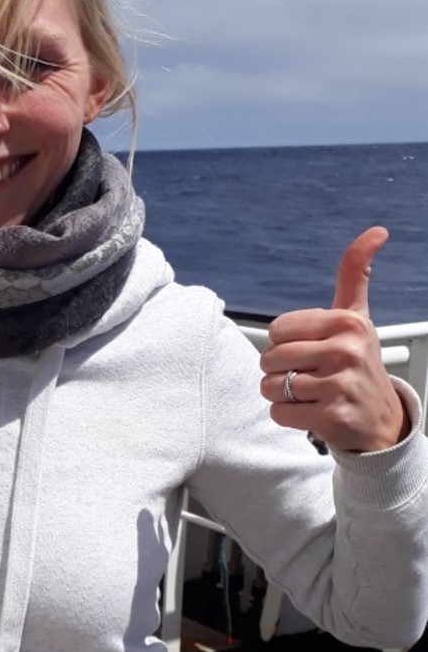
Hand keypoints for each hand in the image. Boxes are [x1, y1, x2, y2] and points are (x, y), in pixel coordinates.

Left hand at [260, 226, 409, 451]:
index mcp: (347, 322)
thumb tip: (375, 232)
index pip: (277, 329)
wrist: (381, 419)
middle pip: (270, 358)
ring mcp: (339, 384)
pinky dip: (288, 416)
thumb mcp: (357, 316)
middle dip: (281, 370)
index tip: (312, 350)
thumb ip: (354, 274)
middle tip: (311, 376)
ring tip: (312, 393)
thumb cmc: (359, 366)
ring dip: (283, 395)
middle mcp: (345, 350)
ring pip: (270, 386)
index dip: (286, 343)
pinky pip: (278, 412)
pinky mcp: (330, 415)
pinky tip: (312, 411)